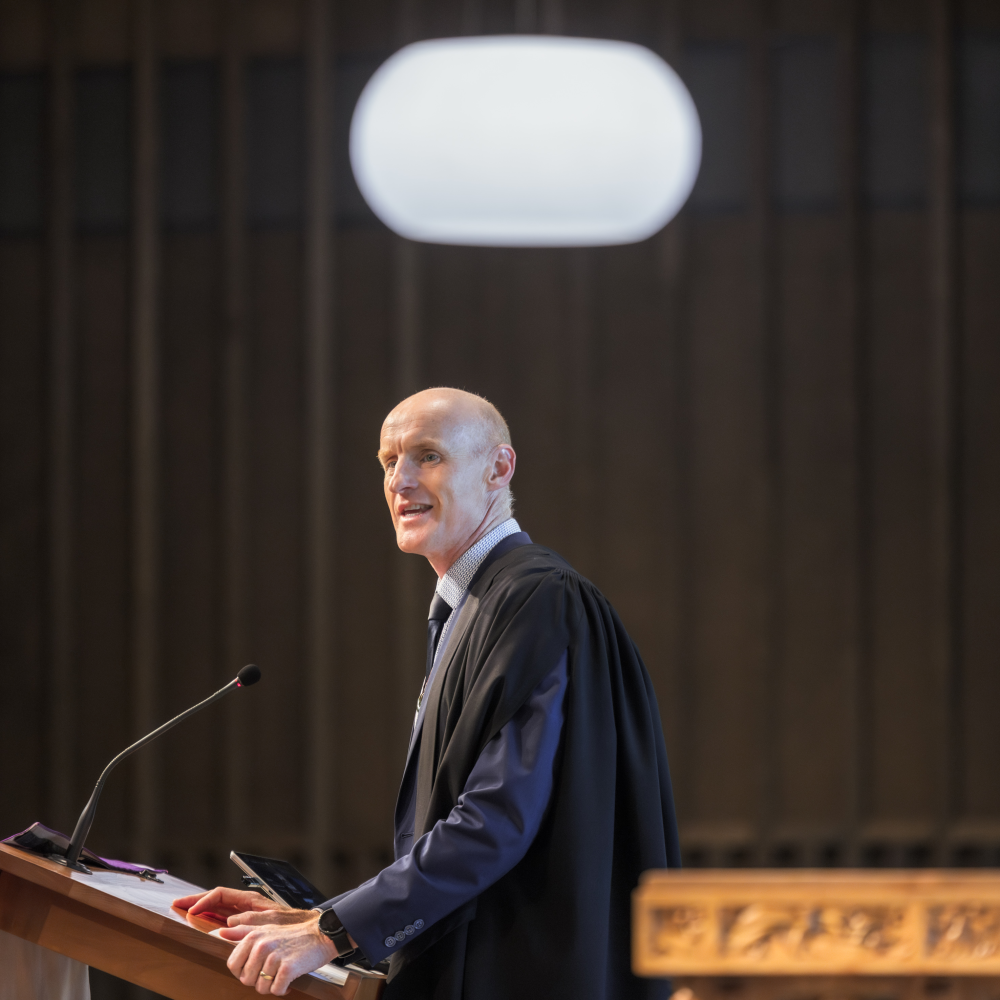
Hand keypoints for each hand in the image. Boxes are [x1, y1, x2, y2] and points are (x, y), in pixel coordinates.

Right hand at [172, 886, 284, 921]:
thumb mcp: (270, 920)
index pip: (220, 895)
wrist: (306, 929)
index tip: (191, 911)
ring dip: (200, 910)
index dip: (203, 901)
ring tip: (183, 912)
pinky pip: (223, 920)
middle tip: (177, 905)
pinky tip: (201, 924)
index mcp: (249, 900)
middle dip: (195, 901)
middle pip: (215, 899)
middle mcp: (245, 905)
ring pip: (217, 909)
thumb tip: (228, 924)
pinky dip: (209, 920)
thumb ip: (250, 920)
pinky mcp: (245, 924)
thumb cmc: (290, 923)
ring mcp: (244, 914)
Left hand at [220, 915, 338, 994]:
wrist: (321, 934)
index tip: (255, 968)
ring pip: (261, 988)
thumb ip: (243, 930)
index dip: (243, 971)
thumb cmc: (293, 935)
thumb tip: (222, 931)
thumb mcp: (266, 927)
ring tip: (281, 975)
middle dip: (258, 980)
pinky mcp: (288, 969)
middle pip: (246, 979)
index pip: (233, 965)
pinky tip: (289, 981)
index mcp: (254, 936)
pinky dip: (283, 989)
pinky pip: (276, 991)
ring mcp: (274, 957)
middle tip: (272, 972)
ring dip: (272, 986)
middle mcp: (262, 946)